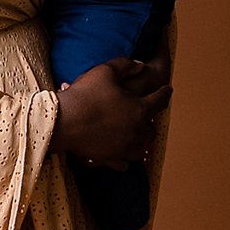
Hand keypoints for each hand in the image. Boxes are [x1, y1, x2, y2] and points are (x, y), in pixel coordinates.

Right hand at [55, 57, 171, 167]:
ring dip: (141, 142)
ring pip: (141, 150)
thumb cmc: (84, 95)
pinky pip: (124, 164)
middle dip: (151, 121)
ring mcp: (123, 148)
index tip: (167, 90)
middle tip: (147, 115)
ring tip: (138, 138)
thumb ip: (126, 65)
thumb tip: (140, 65)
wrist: (63, 121)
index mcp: (140, 109)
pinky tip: (122, 154)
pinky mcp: (109, 159)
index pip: (160, 100)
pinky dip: (125, 159)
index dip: (165, 93)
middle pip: (152, 130)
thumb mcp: (106, 71)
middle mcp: (136, 131)